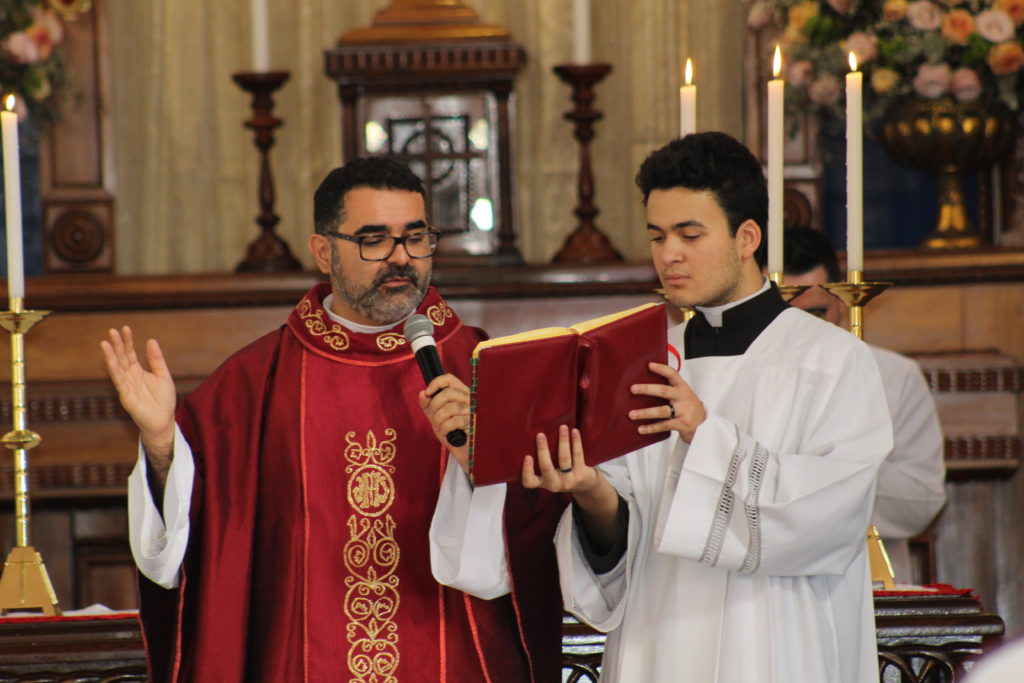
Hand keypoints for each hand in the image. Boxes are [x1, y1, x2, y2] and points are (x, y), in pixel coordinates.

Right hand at [100, 326, 176, 462]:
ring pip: (117, 368)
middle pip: (121, 358)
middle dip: (117, 345)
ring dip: (111, 356)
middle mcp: (130, 377)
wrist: (164, 420)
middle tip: (112, 330)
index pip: (130, 354)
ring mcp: (126, 387)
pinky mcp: (126, 397)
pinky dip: (115, 371)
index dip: (128, 341)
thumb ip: (156, 359)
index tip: (125, 328)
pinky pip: (120, 382)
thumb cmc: (163, 400)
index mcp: (138, 372)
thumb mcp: (163, 375)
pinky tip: (111, 361)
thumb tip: (151, 340)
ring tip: (105, 343)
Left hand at [418, 373, 470, 471]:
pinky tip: (447, 432)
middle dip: (434, 406)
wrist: (464, 451)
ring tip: (441, 427)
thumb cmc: (453, 432)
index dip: (436, 383)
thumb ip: (428, 406)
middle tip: (433, 417)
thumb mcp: (437, 417)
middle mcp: (470, 399)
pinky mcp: (474, 423)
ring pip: (450, 408)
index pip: (450, 379)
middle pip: (447, 393)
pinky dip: (445, 428)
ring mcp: (474, 411)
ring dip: (439, 420)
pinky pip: (454, 421)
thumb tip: (422, 393)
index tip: (428, 393)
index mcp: (462, 394)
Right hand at [521, 426, 601, 495]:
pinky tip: (574, 431)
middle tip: (540, 434)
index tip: (527, 456)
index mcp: (543, 483)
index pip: (530, 482)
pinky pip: (578, 455)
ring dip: (563, 441)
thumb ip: (540, 461)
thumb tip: (530, 436)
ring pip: (564, 459)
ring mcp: (568, 480)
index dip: (527, 471)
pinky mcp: (581, 474)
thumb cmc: (560, 474)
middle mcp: (555, 484)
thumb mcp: (548, 474)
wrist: (583, 485)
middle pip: (546, 467)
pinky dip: (576, 442)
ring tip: (562, 427)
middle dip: (543, 450)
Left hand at [629, 362, 705, 442]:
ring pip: (663, 410)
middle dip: (647, 389)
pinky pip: (664, 425)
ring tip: (632, 414)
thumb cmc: (687, 407)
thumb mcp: (681, 395)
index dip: (661, 369)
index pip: (673, 374)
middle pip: (664, 391)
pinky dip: (651, 428)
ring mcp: (684, 411)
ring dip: (645, 413)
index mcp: (682, 387)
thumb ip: (668, 390)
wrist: (704, 424)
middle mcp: (684, 397)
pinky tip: (641, 429)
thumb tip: (642, 387)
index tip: (649, 365)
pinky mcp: (683, 424)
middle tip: (633, 389)